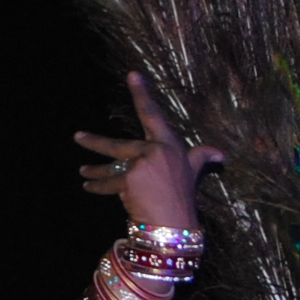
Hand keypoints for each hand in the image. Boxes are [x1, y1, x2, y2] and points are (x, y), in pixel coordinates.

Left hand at [76, 72, 223, 230]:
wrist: (175, 224)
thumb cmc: (184, 197)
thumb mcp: (194, 172)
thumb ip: (203, 157)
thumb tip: (222, 154)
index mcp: (168, 145)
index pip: (153, 115)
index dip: (142, 93)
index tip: (132, 75)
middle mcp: (155, 151)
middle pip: (120, 145)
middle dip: (95, 142)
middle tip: (77, 137)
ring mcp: (141, 165)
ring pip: (111, 167)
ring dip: (95, 170)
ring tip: (83, 171)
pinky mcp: (129, 180)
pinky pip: (109, 184)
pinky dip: (98, 187)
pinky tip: (88, 187)